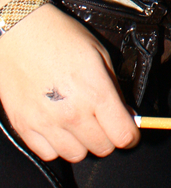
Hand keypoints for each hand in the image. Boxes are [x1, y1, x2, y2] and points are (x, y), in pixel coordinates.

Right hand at [0, 0, 138, 161]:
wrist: (20, 32)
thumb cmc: (60, 36)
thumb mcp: (100, 55)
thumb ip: (115, 88)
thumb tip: (125, 113)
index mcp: (96, 93)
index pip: (123, 136)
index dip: (132, 136)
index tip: (130, 131)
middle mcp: (72, 113)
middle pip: (102, 148)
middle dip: (109, 137)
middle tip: (105, 122)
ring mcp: (47, 123)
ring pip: (76, 155)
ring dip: (83, 143)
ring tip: (80, 123)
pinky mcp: (25, 127)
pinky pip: (49, 154)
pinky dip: (57, 145)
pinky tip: (59, 126)